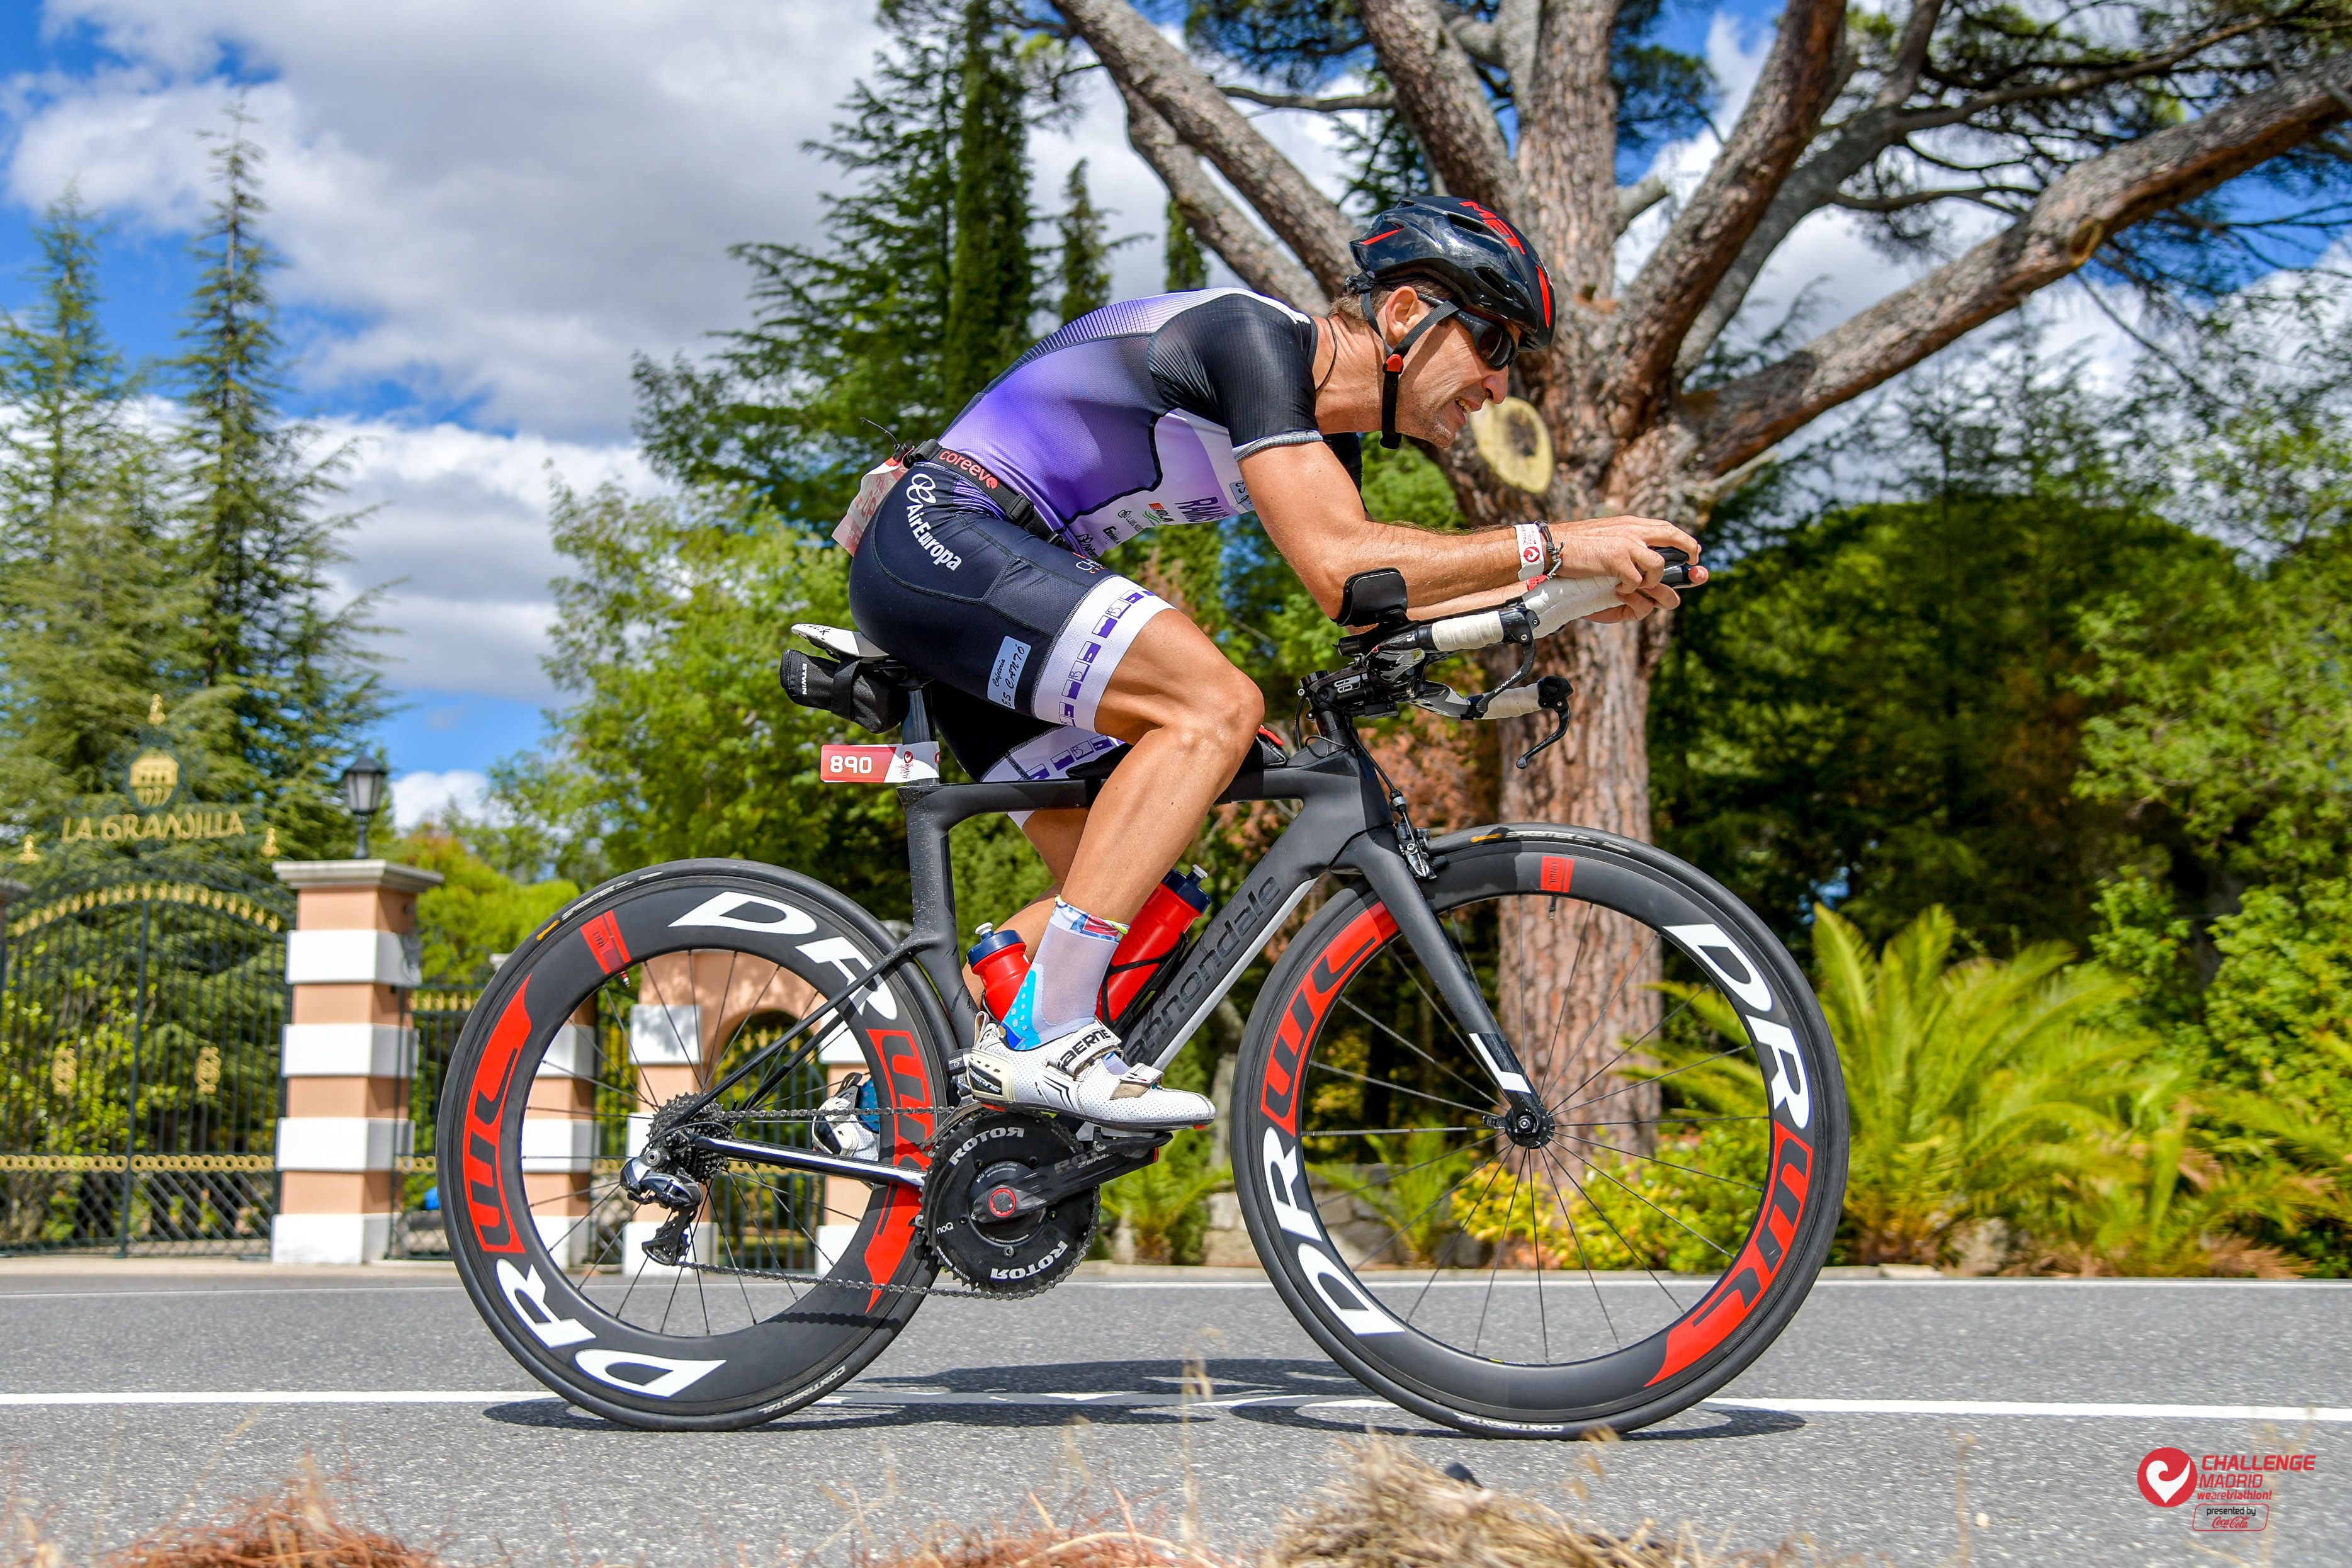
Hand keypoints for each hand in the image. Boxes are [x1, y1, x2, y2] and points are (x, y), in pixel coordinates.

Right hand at [1544, 516, 1704, 621]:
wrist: (1552, 546)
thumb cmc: (1574, 544)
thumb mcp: (1605, 535)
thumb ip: (1624, 539)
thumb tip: (1637, 550)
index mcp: (1630, 524)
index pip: (1666, 528)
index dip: (1684, 540)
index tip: (1693, 553)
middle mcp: (1632, 531)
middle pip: (1673, 537)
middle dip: (1689, 551)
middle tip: (1693, 566)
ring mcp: (1625, 544)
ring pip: (1657, 565)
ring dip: (1653, 581)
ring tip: (1639, 586)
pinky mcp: (1616, 560)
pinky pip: (1636, 580)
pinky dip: (1630, 589)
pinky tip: (1618, 590)